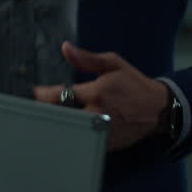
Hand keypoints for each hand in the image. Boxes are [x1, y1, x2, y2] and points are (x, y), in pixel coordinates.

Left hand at [33, 41, 169, 151]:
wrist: (157, 109)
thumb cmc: (134, 84)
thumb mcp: (113, 64)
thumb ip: (87, 59)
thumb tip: (65, 48)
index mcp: (96, 91)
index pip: (59, 95)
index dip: (41, 95)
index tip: (34, 92)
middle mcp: (96, 112)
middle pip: (60, 116)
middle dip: (46, 111)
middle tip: (34, 107)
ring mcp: (100, 130)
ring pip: (69, 130)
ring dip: (57, 124)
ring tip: (45, 118)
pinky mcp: (104, 143)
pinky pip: (81, 140)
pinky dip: (72, 134)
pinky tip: (64, 130)